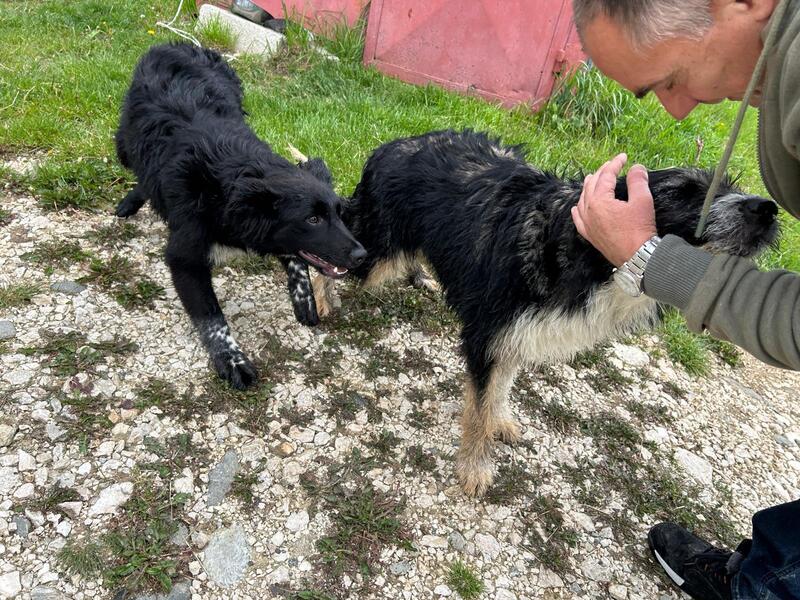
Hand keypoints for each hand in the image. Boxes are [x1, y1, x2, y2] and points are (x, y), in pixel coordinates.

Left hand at [571, 153, 657, 267]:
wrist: (637, 256)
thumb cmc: (640, 229)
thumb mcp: (642, 201)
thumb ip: (637, 181)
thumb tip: (636, 167)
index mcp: (599, 201)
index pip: (605, 176)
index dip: (615, 164)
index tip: (624, 157)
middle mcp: (588, 211)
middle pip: (591, 185)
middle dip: (601, 173)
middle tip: (612, 165)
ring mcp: (587, 224)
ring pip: (583, 200)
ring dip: (588, 187)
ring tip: (592, 178)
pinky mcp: (590, 235)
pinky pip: (578, 219)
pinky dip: (579, 209)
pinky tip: (578, 207)